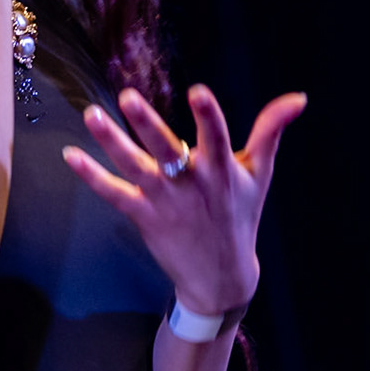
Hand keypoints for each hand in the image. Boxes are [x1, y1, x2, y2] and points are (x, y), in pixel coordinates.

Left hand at [62, 85, 307, 314]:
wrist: (221, 278)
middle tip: (128, 98)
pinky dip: (91, 176)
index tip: (198, 92)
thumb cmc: (240, 216)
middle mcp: (191, 184)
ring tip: (91, 114)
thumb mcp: (260, 173)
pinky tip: (70, 155)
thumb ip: (272, 130)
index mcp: (222, 170)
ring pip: (134, 168)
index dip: (208, 116)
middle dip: (148, 124)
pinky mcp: (144, 216)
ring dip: (111, 142)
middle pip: (167, 151)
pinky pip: (113, 194)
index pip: (217, 137)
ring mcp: (165, 201)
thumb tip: (299, 97)